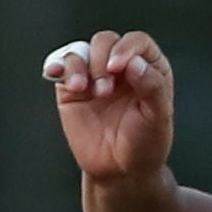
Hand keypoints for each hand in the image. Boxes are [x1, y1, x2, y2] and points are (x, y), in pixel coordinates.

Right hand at [48, 31, 176, 188]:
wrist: (120, 171)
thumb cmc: (145, 143)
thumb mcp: (157, 117)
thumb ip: (151, 86)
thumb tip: (133, 62)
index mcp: (148, 66)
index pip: (137, 42)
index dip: (126, 48)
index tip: (118, 68)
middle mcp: (120, 66)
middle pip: (106, 41)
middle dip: (101, 60)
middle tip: (104, 91)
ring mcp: (94, 75)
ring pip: (82, 50)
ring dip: (79, 66)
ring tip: (84, 89)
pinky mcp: (71, 88)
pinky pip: (61, 66)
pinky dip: (56, 65)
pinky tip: (55, 73)